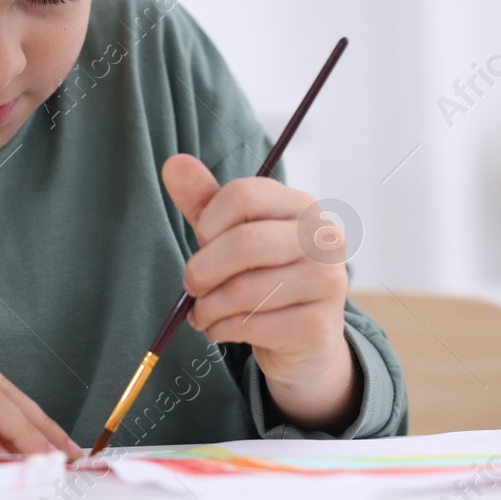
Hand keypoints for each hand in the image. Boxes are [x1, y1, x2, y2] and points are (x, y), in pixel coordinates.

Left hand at [162, 153, 358, 431]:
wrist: (302, 336)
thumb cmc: (262, 273)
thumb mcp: (229, 233)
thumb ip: (203, 200)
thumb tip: (173, 163)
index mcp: (302, 205)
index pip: (244, 195)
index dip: (209, 221)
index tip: (202, 240)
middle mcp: (323, 238)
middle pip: (245, 243)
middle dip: (203, 269)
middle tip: (190, 285)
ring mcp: (328, 282)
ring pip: (245, 290)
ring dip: (208, 306)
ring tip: (203, 311)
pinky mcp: (318, 327)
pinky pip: (252, 326)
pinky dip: (221, 330)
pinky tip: (220, 329)